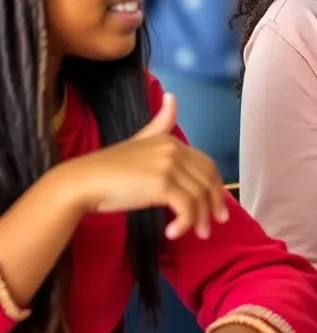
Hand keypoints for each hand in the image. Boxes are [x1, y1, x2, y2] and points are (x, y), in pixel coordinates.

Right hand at [60, 94, 228, 239]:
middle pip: (207, 180)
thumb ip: (160, 123)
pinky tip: (173, 234)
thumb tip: (173, 97)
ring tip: (196, 235)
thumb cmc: (110, 167)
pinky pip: (185, 207)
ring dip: (199, 220)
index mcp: (171, 141)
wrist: (84, 181)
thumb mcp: (140, 140)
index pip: (207, 164)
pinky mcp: (162, 184)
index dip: (216, 186)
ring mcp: (169, 166)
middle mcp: (174, 149)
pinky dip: (184, 223)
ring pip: (198, 196)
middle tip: (212, 226)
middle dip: (214, 205)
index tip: (217, 206)